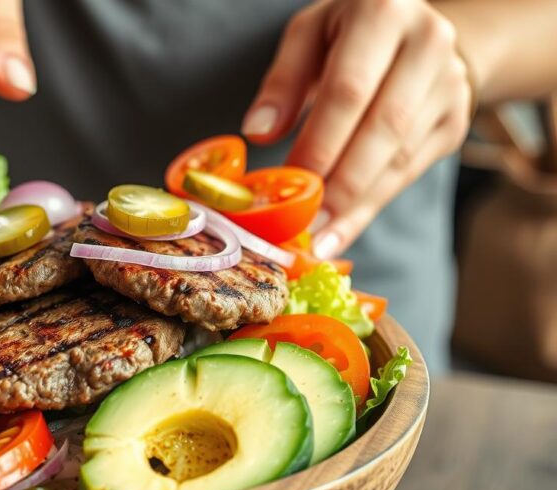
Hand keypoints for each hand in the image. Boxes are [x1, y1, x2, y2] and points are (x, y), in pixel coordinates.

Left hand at [242, 0, 472, 257]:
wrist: (416, 31)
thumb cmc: (347, 34)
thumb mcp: (308, 36)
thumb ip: (282, 81)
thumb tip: (257, 133)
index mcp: (384, 12)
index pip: (350, 90)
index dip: (320, 142)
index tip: (290, 184)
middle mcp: (428, 44)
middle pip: (384, 128)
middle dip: (341, 185)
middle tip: (305, 229)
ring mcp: (450, 85)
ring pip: (400, 157)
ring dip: (356, 206)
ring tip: (319, 241)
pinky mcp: (456, 121)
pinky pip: (410, 172)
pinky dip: (371, 206)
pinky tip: (341, 231)